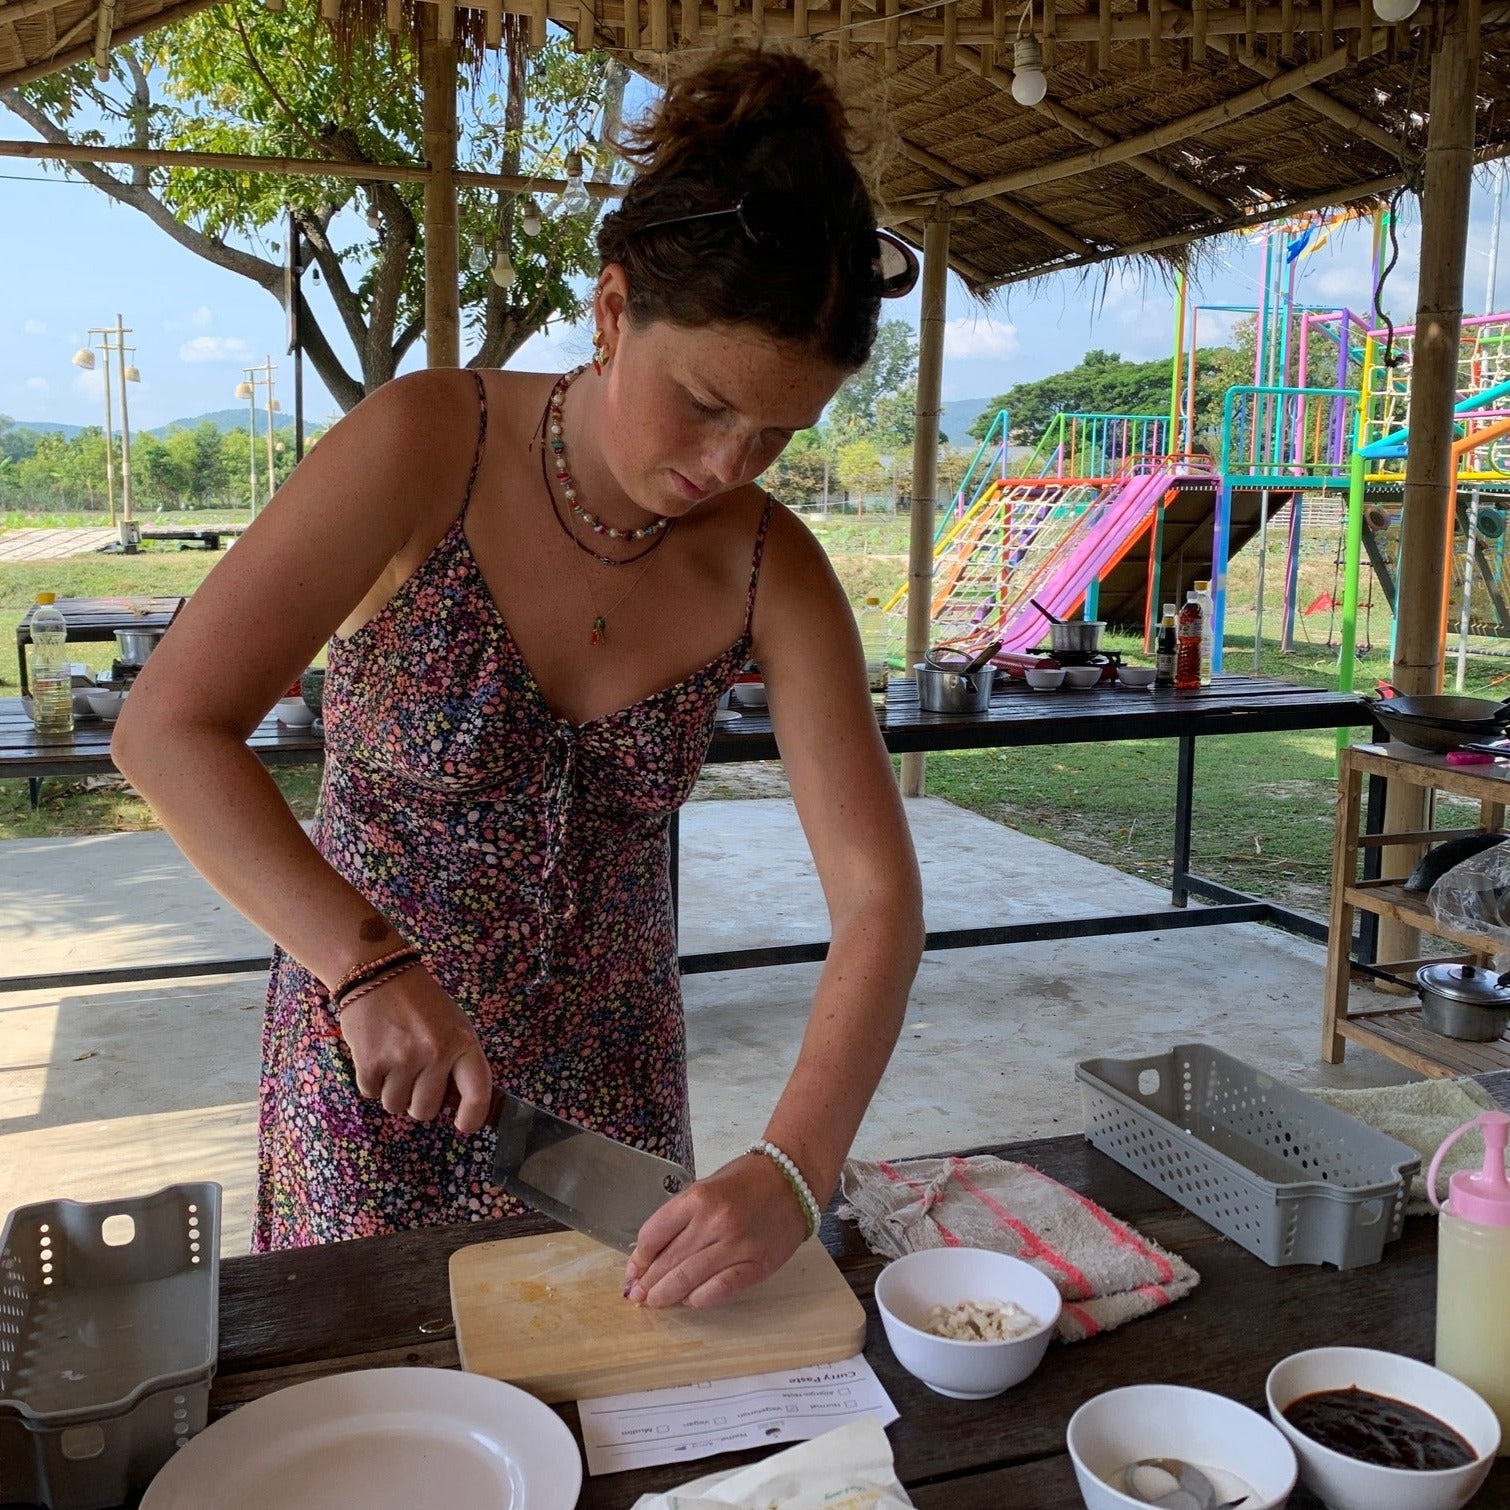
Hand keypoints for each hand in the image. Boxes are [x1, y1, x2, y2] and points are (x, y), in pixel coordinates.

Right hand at [337, 966, 492, 1133]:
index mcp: (462, 1042)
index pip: (478, 1092)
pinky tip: (376, 1054)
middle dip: (418, 1101)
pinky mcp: (370, 1063)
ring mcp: (402, 1060)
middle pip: (426, 1110)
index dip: (473, 1116)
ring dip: (393, 1091)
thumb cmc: (421, 1001)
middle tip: (414, 1076)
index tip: (463, 1125)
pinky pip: (371, 1094)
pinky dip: (371, 1081)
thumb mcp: (453, 1024)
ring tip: (393, 1060)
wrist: (378, 972)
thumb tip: (456, 1103)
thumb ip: (458, 1060)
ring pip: (396, 1106)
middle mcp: (435, 1054)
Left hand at [623, 1152, 809, 1308]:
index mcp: (698, 1198)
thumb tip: (649, 1255)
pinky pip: (717, 1291)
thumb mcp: (706, 1187)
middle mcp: (714, 1222)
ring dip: (666, 1296)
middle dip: (647, 1283)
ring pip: (687, 1281)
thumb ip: (680, 1219)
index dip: (639, 1257)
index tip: (633, 1270)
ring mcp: (736, 1247)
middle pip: (668, 1261)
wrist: (792, 1181)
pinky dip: (697, 1300)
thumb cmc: (745, 1181)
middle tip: (637, 1295)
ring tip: (655, 1302)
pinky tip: (688, 1300)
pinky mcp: (755, 1266)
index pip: (654, 1234)